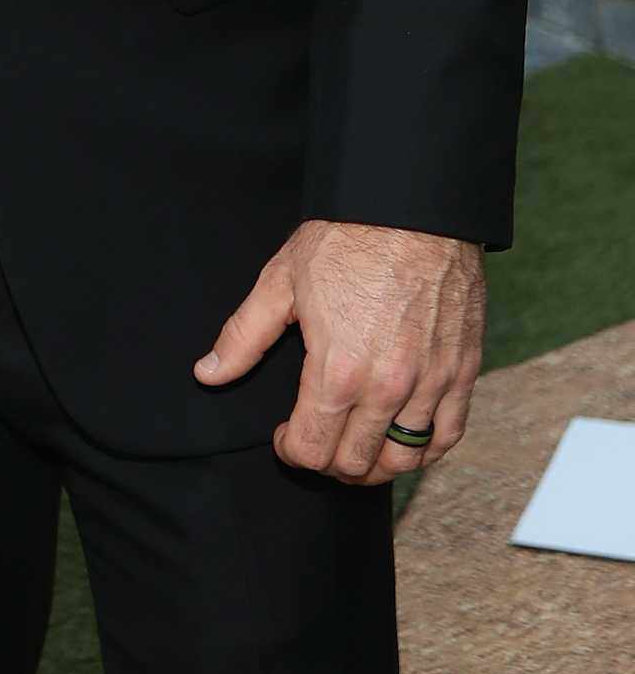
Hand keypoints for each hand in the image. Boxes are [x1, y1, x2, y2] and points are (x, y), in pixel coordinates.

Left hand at [194, 218, 485, 484]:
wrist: (414, 208)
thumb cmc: (346, 239)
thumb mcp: (280, 281)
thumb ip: (243, 336)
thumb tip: (208, 374)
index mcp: (337, 371)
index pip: (312, 450)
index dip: (292, 452)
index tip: (285, 438)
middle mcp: (387, 388)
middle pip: (356, 463)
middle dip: (327, 462)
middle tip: (316, 442)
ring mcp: (431, 383)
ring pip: (403, 459)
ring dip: (374, 465)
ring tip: (356, 447)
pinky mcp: (464, 371)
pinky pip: (448, 436)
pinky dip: (425, 450)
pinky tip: (403, 440)